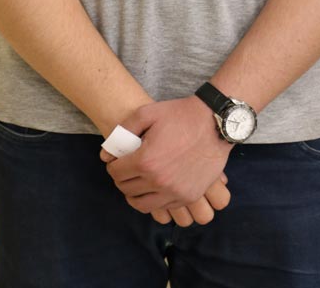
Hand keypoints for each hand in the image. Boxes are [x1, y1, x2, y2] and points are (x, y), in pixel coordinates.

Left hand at [102, 96, 231, 214]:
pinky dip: (154, 200)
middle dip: (122, 179)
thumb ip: (123, 131)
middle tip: (126, 169)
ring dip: (134, 194)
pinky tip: (155, 187)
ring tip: (137, 182)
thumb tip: (105, 154)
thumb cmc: (180, 115)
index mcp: (146, 160)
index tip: (117, 160)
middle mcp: (158, 181)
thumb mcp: (147, 113)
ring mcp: (175, 192)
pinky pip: (163, 207)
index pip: (116, 173)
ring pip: (142, 205)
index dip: (113, 165)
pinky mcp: (188, 196)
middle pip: (126, 190)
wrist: (215, 124)